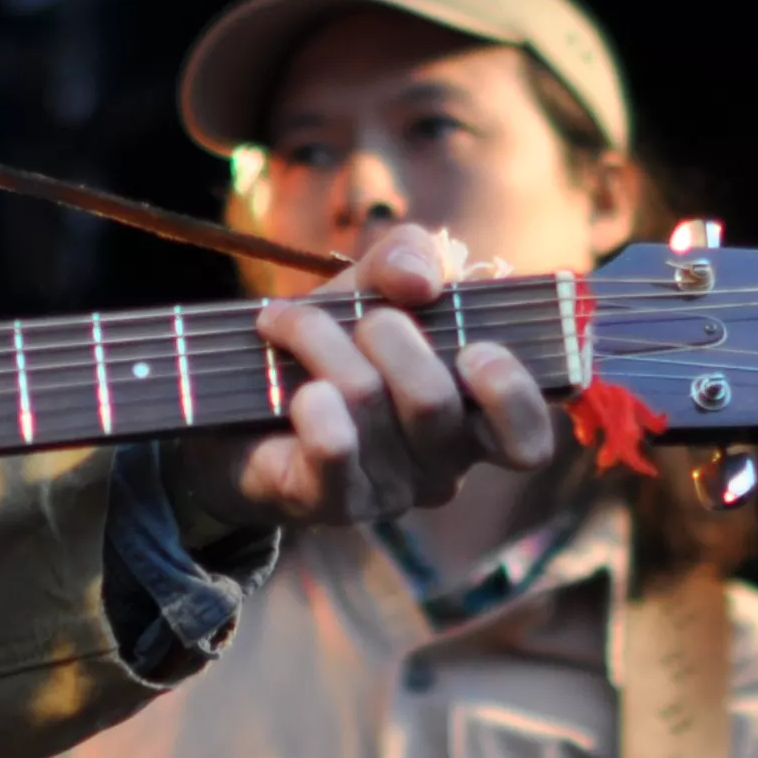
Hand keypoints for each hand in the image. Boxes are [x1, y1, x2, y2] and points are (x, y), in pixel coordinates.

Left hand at [172, 222, 558, 529]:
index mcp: (470, 420)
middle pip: (433, 401)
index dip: (511, 396)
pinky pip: (334, 450)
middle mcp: (439, 465)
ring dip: (320, 339)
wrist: (232, 406)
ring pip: (368, 400)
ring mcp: (385, 490)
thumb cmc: (327, 346)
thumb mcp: (372, 286)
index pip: (525, 441)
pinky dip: (314, 403)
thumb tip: (420, 283)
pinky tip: (297, 387)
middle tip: (356, 316)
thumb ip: (410, 257)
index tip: (475, 348)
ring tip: (284, 322)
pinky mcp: (328, 501)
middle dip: (386, 332)